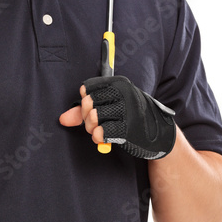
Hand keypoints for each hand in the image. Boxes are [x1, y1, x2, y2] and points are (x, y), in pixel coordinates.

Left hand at [59, 76, 176, 159]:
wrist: (159, 134)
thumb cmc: (131, 117)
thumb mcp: (112, 107)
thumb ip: (85, 111)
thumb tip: (62, 119)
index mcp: (119, 83)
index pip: (89, 87)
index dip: (85, 100)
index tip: (91, 107)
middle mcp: (124, 93)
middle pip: (89, 103)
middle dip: (86, 117)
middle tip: (94, 124)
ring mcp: (128, 111)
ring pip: (94, 118)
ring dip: (92, 129)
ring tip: (99, 131)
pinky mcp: (129, 128)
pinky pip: (103, 132)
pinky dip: (99, 137)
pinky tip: (103, 138)